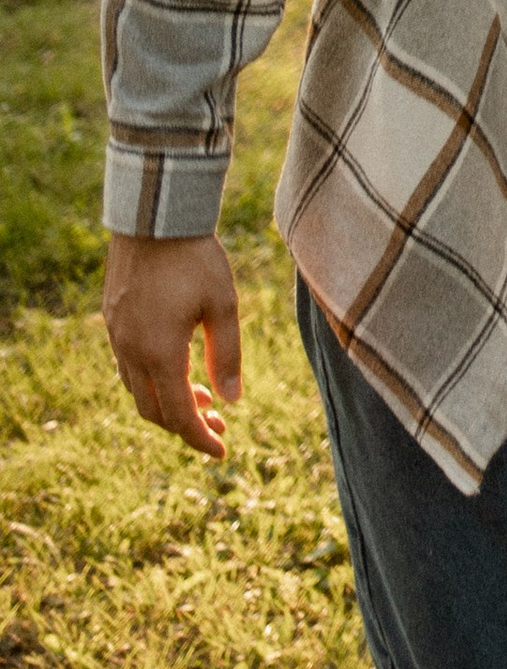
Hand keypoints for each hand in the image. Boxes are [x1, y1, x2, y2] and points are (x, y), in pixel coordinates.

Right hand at [102, 233, 241, 459]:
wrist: (155, 215)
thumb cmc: (196, 258)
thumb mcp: (224, 305)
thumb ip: (227, 355)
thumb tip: (232, 402)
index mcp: (160, 354)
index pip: (178, 416)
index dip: (200, 439)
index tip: (223, 453)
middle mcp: (131, 351)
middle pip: (153, 410)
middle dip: (186, 424)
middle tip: (219, 424)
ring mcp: (117, 335)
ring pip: (137, 389)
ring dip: (168, 400)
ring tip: (203, 395)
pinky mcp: (112, 319)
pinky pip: (127, 365)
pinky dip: (152, 378)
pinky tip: (176, 366)